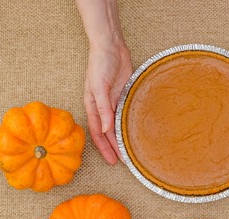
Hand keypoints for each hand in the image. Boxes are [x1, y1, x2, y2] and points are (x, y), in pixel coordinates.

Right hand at [84, 42, 132, 164]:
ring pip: (118, 125)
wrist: (111, 47)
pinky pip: (126, 114)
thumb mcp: (99, 87)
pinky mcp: (123, 95)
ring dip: (122, 137)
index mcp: (93, 106)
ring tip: (131, 151)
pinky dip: (129, 124)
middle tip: (124, 161)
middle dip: (114, 147)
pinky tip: (135, 132)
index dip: (105, 148)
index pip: (99, 133)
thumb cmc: (100, 64)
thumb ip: (103, 108)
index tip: (113, 161)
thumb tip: (107, 130)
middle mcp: (102, 107)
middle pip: (109, 133)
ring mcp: (113, 102)